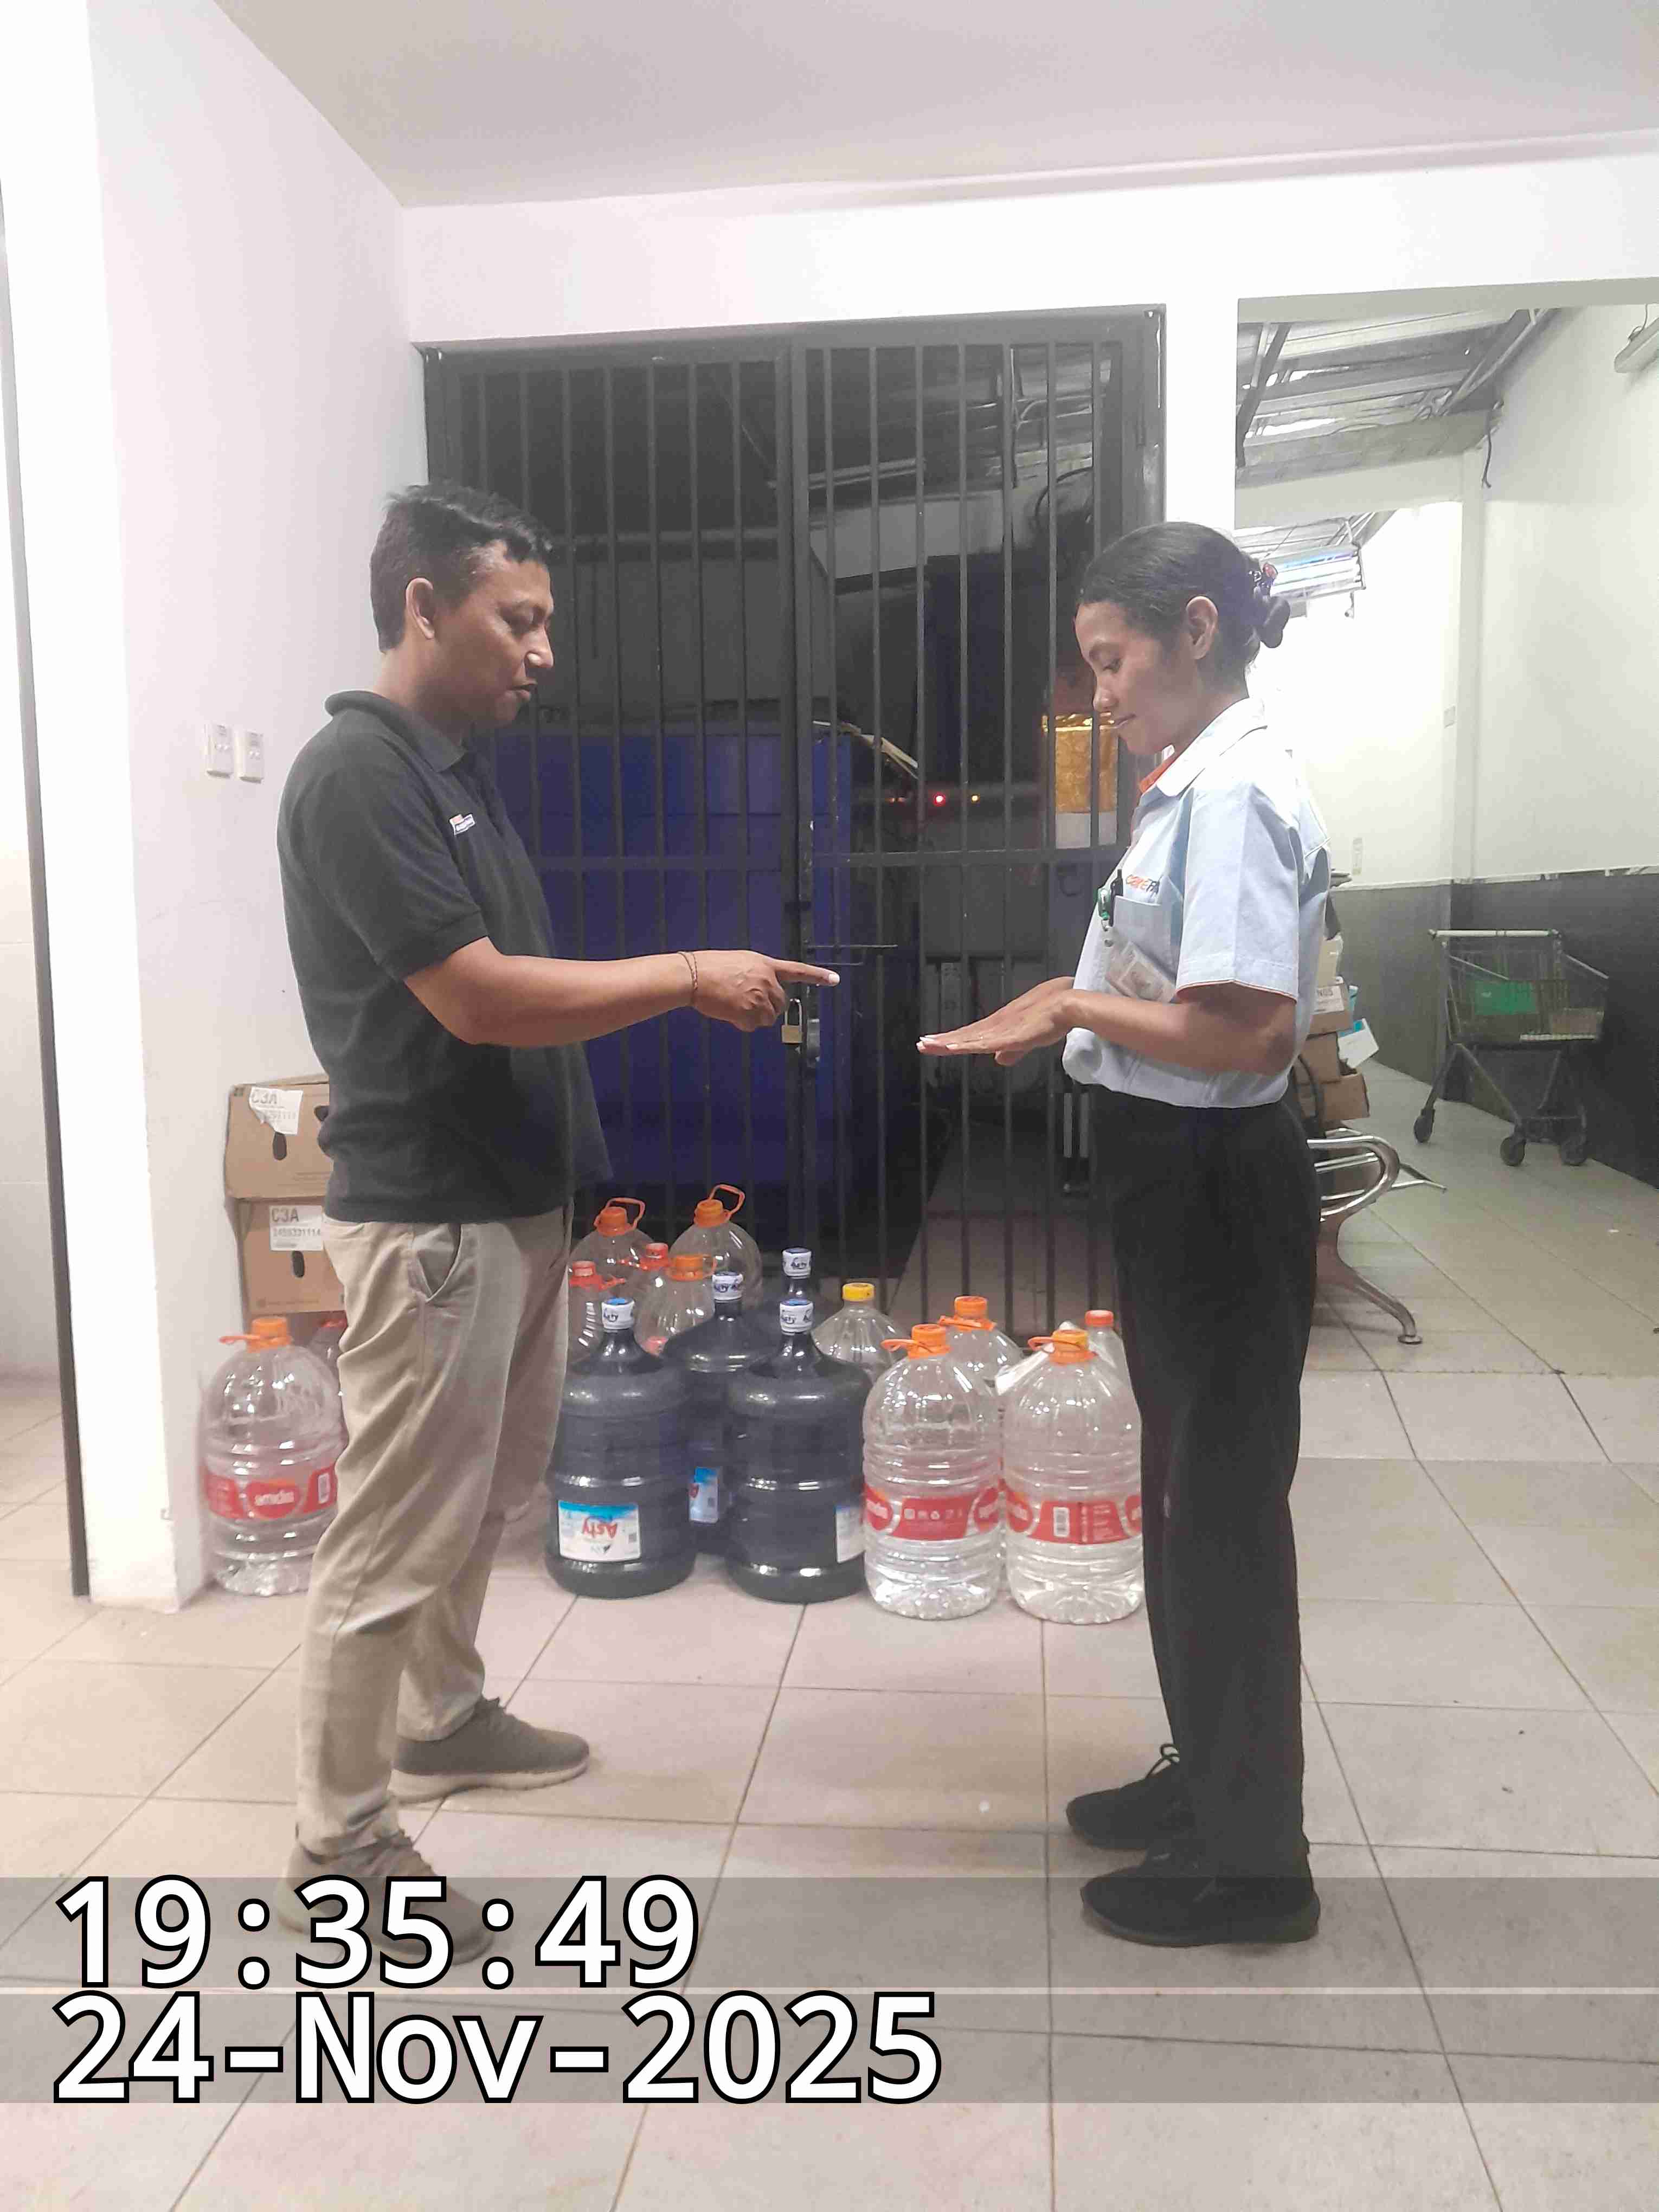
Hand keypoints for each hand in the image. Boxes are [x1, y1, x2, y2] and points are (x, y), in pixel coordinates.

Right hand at [692, 952, 839, 1032]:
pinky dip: (741, 1024)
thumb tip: (760, 993)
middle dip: (768, 1007)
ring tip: (733, 1005)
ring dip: (754, 1017)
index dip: (817, 975)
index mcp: (765, 965)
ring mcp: (760, 997)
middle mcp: (767, 981)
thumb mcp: (739, 962)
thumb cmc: (710, 968)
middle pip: (781, 1003)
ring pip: (768, 1017)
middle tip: (745, 1003)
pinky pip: (752, 1026)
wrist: (694, 975)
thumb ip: (756, 974)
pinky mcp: (750, 1012)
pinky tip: (728, 1012)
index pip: (797, 970)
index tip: (834, 979)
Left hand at [918, 984, 1075, 1066]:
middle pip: (964, 1035)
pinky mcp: (1012, 1034)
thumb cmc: (1052, 1014)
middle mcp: (996, 1025)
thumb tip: (1000, 1060)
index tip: (933, 1043)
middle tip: (920, 1044)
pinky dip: (969, 1044)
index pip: (970, 1036)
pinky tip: (955, 1047)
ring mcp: (1002, 1029)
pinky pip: (986, 1042)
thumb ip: (1014, 1050)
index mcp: (1000, 1026)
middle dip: (941, 1041)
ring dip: (948, 1042)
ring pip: (970, 1038)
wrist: (1069, 1002)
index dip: (951, 1040)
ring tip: (928, 1045)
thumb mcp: (1029, 1037)